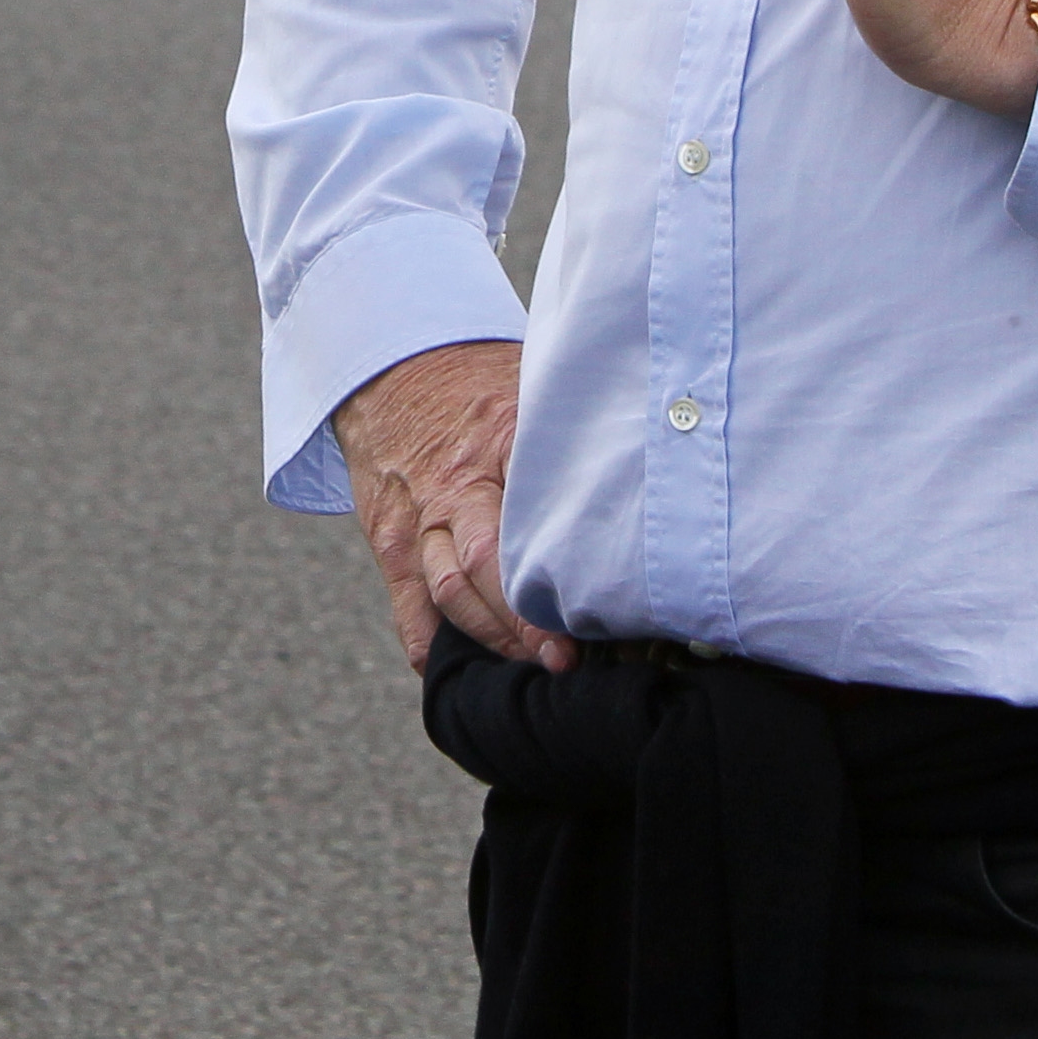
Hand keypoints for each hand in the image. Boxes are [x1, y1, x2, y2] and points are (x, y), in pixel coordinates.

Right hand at [331, 340, 572, 678]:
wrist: (388, 369)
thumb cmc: (478, 385)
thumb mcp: (530, 388)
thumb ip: (573, 433)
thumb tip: (650, 475)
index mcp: (500, 442)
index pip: (533, 515)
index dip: (562, 570)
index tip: (601, 611)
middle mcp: (454, 485)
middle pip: (485, 565)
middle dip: (526, 623)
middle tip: (567, 661)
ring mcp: (418, 516)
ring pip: (449, 590)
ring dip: (490, 637)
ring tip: (531, 669)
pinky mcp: (390, 540)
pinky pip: (405, 601)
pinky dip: (428, 642)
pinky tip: (456, 668)